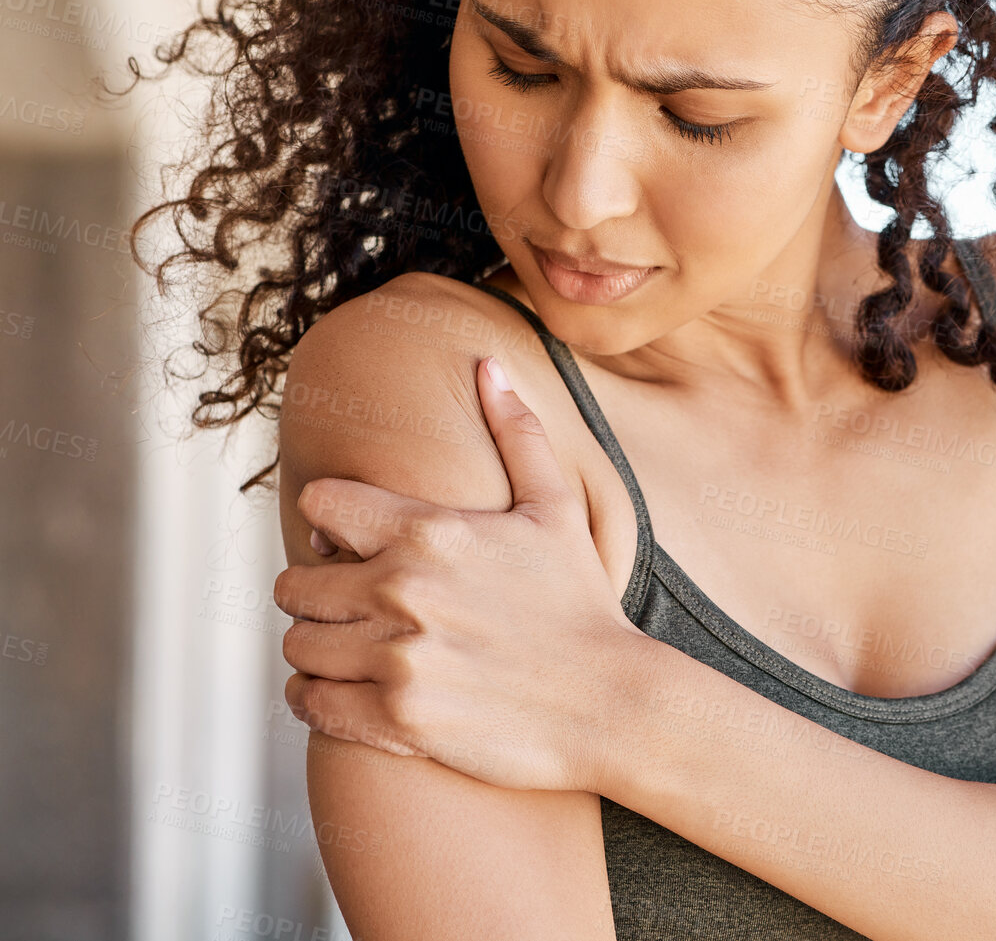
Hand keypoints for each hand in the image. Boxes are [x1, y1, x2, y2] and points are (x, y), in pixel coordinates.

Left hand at [274, 355, 645, 792]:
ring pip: (298, 645)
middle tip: (348, 604)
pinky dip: (317, 697)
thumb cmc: (581, 605)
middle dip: (316, 591)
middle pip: (294, 584)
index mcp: (429, 531)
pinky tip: (347, 691)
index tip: (348, 542)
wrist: (610, 700)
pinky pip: (310, 703)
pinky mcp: (397, 720)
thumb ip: (516, 434)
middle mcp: (402, 590)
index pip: (319, 505)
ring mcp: (397, 658)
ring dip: (317, 646)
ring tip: (350, 649)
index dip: (328, 522)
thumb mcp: (556, 510)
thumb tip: (490, 365)